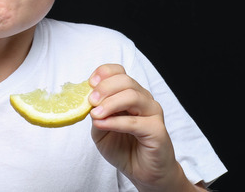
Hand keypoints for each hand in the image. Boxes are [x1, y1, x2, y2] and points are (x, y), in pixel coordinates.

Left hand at [89, 64, 196, 191]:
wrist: (144, 173)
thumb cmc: (125, 150)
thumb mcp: (101, 131)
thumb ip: (96, 115)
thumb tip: (88, 103)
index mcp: (130, 95)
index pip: (120, 72)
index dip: (105, 73)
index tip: (90, 83)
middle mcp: (143, 100)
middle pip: (126, 81)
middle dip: (105, 88)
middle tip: (91, 100)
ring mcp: (152, 113)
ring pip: (133, 96)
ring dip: (110, 103)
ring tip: (96, 114)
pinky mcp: (157, 130)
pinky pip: (135, 122)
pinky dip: (116, 121)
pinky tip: (103, 124)